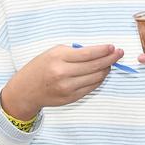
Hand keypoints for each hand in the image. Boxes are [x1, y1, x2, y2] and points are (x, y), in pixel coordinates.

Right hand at [2, 44, 122, 119]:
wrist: (26, 90)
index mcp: (58, 58)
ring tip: (109, 63)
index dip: (103, 50)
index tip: (113, 47)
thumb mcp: (53, 52)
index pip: (87, 54)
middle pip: (95, 66)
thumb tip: (98, 52)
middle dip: (110, 59)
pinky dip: (98, 80)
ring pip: (96, 78)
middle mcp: (63, 73)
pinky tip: (101, 73)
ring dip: (106, 69)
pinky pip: (91, 87)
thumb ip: (74, 52)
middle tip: (119, 53)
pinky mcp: (71, 98)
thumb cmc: (40, 67)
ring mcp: (67, 87)